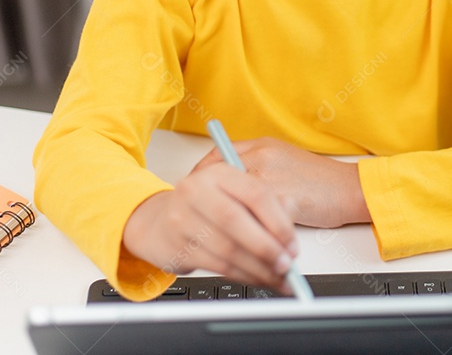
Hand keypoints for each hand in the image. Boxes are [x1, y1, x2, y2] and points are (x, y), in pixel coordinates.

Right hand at [122, 161, 298, 291]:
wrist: (158, 222)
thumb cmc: (206, 207)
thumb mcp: (235, 195)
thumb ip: (267, 204)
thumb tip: (290, 228)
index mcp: (219, 172)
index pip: (255, 193)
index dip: (278, 222)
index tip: (293, 244)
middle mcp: (197, 190)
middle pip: (237, 220)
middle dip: (267, 247)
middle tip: (287, 264)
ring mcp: (182, 216)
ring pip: (227, 247)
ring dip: (258, 267)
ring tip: (278, 277)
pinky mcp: (175, 244)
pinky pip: (217, 265)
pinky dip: (243, 275)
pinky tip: (257, 278)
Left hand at [192, 137, 370, 228]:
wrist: (352, 189)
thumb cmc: (321, 181)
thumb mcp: (283, 163)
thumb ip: (256, 168)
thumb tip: (227, 186)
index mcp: (261, 145)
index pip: (217, 157)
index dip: (201, 177)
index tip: (192, 191)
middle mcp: (262, 156)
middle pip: (217, 179)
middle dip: (204, 202)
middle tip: (197, 220)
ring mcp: (271, 176)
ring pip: (233, 202)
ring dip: (222, 223)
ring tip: (216, 237)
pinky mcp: (283, 198)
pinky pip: (255, 220)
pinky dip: (248, 235)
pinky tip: (244, 245)